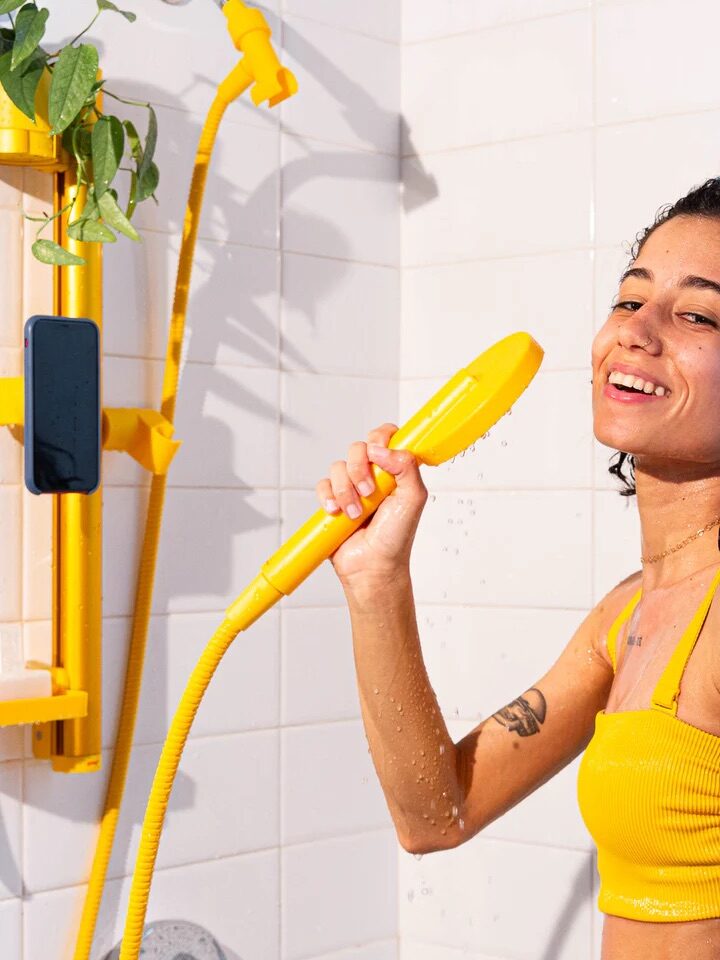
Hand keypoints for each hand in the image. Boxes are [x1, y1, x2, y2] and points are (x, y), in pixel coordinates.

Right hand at [315, 423, 427, 583]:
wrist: (373, 566)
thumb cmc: (396, 538)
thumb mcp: (414, 499)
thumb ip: (407, 467)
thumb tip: (382, 450)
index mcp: (395, 470)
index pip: (387, 436)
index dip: (380, 438)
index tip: (378, 454)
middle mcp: (374, 475)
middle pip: (358, 447)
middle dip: (359, 469)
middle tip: (368, 492)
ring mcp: (352, 486)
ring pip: (338, 466)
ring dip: (345, 490)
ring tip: (355, 513)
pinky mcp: (334, 499)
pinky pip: (323, 484)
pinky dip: (328, 497)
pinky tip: (336, 512)